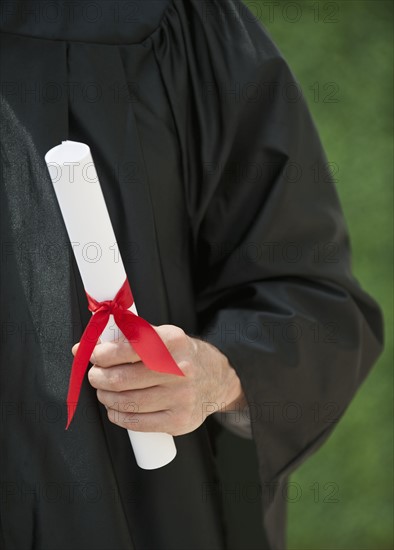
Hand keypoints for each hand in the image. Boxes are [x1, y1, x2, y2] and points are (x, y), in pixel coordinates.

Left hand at [72, 325, 244, 435]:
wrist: (218, 379)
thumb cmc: (182, 356)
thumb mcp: (164, 336)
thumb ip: (130, 338)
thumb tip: (89, 346)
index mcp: (173, 342)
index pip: (127, 348)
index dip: (102, 353)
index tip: (92, 354)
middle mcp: (179, 369)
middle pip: (122, 379)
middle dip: (99, 377)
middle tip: (95, 375)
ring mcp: (181, 398)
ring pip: (126, 402)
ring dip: (105, 397)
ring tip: (104, 391)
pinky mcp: (179, 421)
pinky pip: (136, 423)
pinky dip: (118, 415)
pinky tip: (115, 408)